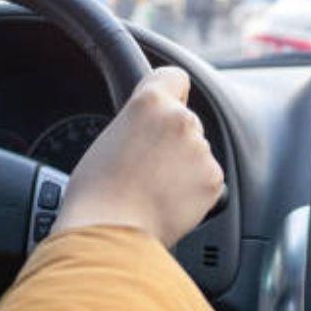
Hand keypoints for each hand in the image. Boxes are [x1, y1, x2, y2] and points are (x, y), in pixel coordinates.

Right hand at [54, 67, 223, 246]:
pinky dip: (194, 191)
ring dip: (184, 166)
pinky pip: (207, 179)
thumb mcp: (108, 139)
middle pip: (186, 121)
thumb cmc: (96, 193)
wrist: (110, 233)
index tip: (168, 101)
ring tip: (153, 189)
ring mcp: (200, 150)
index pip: (174, 76)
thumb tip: (146, 133)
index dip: (170, 91)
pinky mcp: (213, 179)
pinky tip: (167, 202)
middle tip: (147, 164)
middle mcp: (181, 119)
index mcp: (150, 102)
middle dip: (174, 139)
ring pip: (197, 152)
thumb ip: (136, 124)